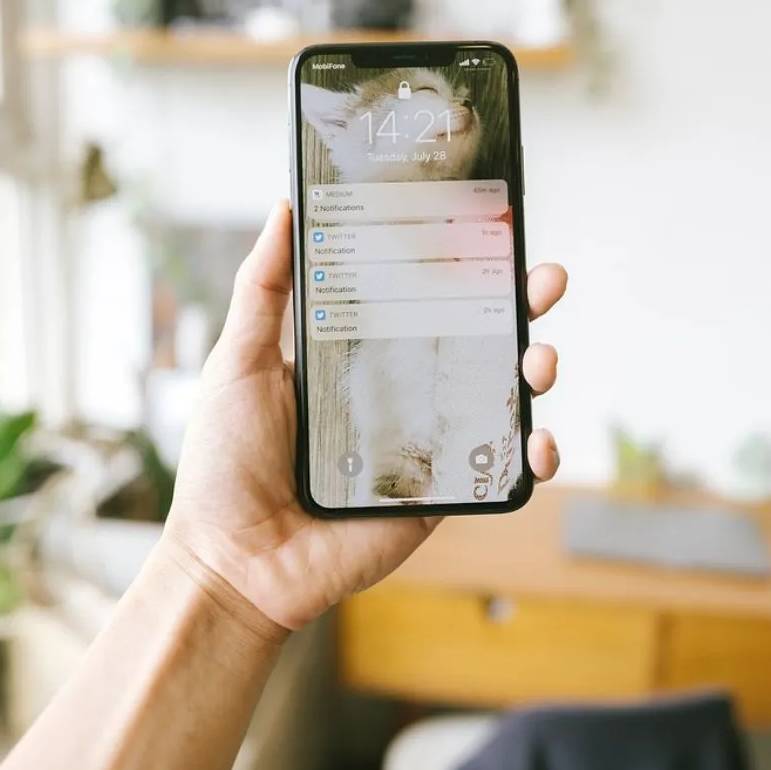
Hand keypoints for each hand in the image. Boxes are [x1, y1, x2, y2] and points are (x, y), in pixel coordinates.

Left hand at [160, 201, 567, 637]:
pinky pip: (500, 469)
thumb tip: (285, 207)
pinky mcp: (440, 494)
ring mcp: (426, 442)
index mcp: (359, 353)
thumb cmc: (225, 463)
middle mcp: (401, 391)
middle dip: (522, 305)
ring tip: (541, 359)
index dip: (464, 264)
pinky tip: (541, 443)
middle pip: (478, 337)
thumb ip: (262, 288)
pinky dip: (534, 455)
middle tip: (545, 281)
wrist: (234, 562)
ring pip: (500, 396)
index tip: (494, 227)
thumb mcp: (237, 360)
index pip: (424, 296)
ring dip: (537, 370)